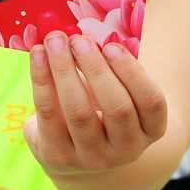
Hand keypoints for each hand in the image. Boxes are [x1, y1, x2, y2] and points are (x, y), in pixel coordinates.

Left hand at [24, 32, 167, 175]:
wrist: (72, 149)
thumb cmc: (97, 105)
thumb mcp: (113, 88)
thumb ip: (108, 64)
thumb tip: (83, 31)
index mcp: (150, 129)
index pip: (151, 102)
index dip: (132, 72)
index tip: (111, 45)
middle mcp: (127, 149)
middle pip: (117, 108)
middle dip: (96, 68)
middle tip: (79, 39)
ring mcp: (92, 158)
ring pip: (79, 112)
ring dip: (64, 70)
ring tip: (55, 40)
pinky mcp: (59, 156)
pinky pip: (48, 113)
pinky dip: (41, 79)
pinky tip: (38, 54)